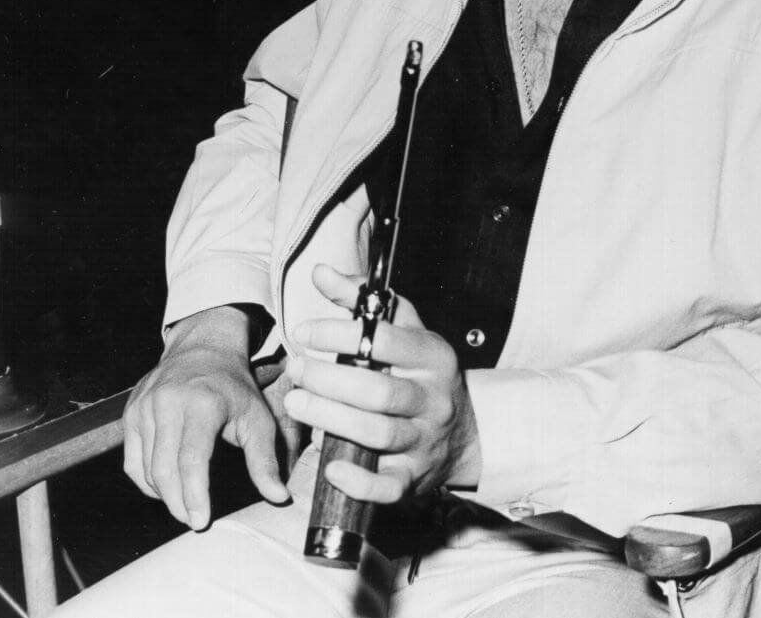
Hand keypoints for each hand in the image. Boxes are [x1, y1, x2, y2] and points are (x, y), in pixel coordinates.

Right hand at [123, 305, 290, 528]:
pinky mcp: (132, 412)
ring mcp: (145, 406)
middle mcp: (169, 402)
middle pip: (164, 469)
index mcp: (202, 402)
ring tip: (184, 504)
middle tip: (193, 520)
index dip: (194, 495)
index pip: (191, 459)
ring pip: (145, 468)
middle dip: (178, 502)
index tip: (201, 520)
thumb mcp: (257, 416)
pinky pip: (131, 460)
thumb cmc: (233, 386)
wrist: (204, 348)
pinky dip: (145, 481)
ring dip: (163, 495)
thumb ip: (265, 459)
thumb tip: (278, 495)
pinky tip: (164, 488)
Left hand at [284, 264, 481, 504]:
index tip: (305, 331)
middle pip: (379, 390)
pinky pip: (388, 486)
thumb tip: (321, 273)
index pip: (386, 339)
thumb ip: (362, 302)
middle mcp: (432, 398)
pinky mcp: (413, 478)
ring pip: (378, 433)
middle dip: (330, 379)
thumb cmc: (421, 374)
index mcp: (433, 356)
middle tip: (296, 368)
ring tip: (296, 403)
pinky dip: (359, 481)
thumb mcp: (405, 331)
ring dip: (332, 419)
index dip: (340, 333)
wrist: (464, 434)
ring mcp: (424, 441)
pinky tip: (331, 466)